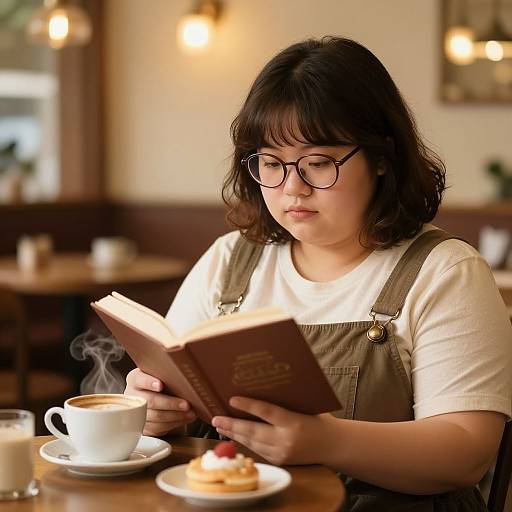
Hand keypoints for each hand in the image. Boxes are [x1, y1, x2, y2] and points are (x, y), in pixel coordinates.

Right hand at [125, 368, 196, 435]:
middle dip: (170, 404)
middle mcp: (133, 395)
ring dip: (176, 416)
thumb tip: (184, 377)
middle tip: (186, 404)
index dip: (149, 383)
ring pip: (156, 417)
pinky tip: (185, 418)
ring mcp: (136, 412)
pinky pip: (158, 427)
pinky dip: (174, 423)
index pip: (139, 379)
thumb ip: (167, 374)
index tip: (160, 386)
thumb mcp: (161, 375)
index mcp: (135, 379)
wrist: (158, 396)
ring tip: (190, 413)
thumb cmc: (162, 382)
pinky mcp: (143, 426)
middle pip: (150, 401)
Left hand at [212, 396, 333, 465]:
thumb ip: (284, 402)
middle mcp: (286, 439)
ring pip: (252, 443)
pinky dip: (245, 442)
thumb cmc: (318, 419)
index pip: (266, 412)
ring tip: (220, 425)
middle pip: (253, 431)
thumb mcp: (304, 406)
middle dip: (232, 424)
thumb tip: (259, 387)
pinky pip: (258, 451)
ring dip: (234, 434)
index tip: (231, 399)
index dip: (248, 405)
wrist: (334, 445)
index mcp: (294, 422)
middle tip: (215, 418)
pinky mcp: (280, 461)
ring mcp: (282, 453)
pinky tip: (235, 435)